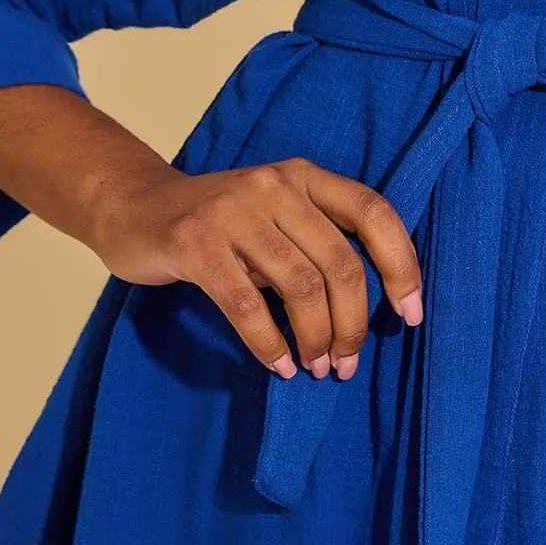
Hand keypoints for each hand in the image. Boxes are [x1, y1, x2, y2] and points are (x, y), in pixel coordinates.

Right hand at [90, 159, 423, 381]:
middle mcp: (275, 186)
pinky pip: (246, 305)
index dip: (401, 264)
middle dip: (353, 323)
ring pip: (299, 286)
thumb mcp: (276, 216)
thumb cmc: (219, 224)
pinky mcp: (194, 242)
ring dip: (316, 338)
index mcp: (304, 177)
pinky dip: (270, 344)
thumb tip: (371, 308)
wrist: (134, 208)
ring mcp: (233, 211)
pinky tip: (280, 365)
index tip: (411, 314)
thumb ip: (319, 242)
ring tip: (317, 367)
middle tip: (346, 364)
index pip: (373, 212)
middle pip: (339, 262)